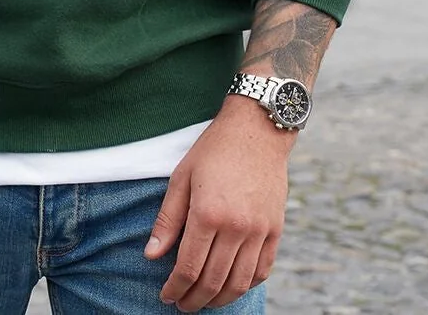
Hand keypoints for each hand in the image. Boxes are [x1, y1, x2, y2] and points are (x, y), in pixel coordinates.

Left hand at [145, 98, 294, 310]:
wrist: (258, 130)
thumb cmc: (213, 151)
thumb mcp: (181, 179)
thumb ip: (167, 220)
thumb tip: (151, 255)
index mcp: (208, 214)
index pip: (188, 267)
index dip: (174, 288)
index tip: (166, 296)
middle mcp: (236, 227)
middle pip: (213, 281)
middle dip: (194, 299)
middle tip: (182, 306)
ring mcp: (259, 231)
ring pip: (239, 282)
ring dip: (220, 299)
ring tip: (204, 302)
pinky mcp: (276, 230)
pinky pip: (262, 270)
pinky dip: (246, 285)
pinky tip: (232, 286)